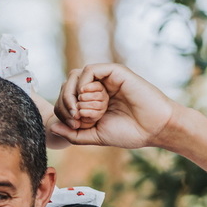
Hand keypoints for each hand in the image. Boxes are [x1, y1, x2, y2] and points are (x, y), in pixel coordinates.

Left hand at [50, 63, 176, 148]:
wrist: (155, 128)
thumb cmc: (129, 133)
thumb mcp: (95, 136)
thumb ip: (73, 133)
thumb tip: (52, 127)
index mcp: (93, 101)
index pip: (66, 97)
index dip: (63, 110)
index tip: (74, 125)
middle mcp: (98, 87)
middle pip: (67, 85)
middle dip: (66, 103)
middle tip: (77, 118)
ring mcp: (106, 79)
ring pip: (75, 77)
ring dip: (75, 96)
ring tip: (86, 112)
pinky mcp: (115, 72)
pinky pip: (90, 70)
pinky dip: (84, 84)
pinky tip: (89, 98)